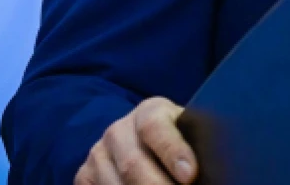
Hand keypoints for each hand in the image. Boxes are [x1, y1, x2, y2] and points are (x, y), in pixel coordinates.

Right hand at [75, 97, 197, 184]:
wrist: (141, 143)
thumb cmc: (178, 142)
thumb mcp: (189, 135)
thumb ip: (197, 146)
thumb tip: (205, 169)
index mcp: (150, 112)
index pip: (154, 126)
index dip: (172, 151)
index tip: (189, 176)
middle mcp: (119, 131)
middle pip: (133, 164)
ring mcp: (98, 154)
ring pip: (115, 184)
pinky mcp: (84, 176)